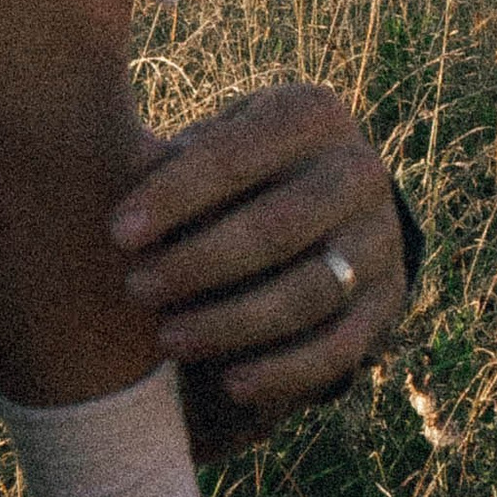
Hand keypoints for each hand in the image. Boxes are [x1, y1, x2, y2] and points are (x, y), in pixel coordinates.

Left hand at [110, 85, 410, 429]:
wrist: (327, 200)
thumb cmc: (241, 167)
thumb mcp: (218, 142)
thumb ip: (173, 159)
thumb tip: (107, 166)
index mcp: (313, 112)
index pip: (236, 154)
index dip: (174, 195)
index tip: (116, 233)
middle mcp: (360, 170)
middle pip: (278, 227)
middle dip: (200, 263)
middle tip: (135, 290)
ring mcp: (382, 239)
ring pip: (310, 292)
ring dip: (234, 322)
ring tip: (169, 338)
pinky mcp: (390, 302)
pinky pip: (341, 348)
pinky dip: (285, 371)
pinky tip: (230, 384)